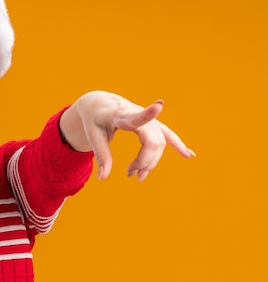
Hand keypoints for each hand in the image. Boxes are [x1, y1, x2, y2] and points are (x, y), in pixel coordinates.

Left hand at [59, 91, 195, 181]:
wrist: (99, 103)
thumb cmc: (94, 119)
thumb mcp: (92, 136)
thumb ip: (101, 156)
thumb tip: (103, 178)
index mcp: (120, 115)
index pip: (135, 116)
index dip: (147, 113)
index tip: (159, 106)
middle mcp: (138, 114)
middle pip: (151, 142)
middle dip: (144, 162)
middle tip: (129, 174)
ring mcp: (147, 118)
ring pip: (159, 143)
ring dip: (151, 162)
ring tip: (136, 175)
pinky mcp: (152, 123)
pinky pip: (167, 135)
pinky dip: (177, 145)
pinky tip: (189, 155)